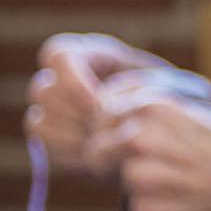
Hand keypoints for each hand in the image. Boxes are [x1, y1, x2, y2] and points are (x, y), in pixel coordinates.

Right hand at [24, 34, 210, 176]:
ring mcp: (56, 107)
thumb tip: (102, 106)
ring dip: (70, 135)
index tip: (97, 103)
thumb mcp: (166, 88)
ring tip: (102, 144)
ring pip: (39, 119)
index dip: (71, 79)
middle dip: (73, 115)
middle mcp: (67, 77)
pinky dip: (68, 151)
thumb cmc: (171, 103)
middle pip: (43, 90)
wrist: (167, 132)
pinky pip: (43, 143)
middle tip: (102, 131)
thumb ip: (137, 88)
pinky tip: (93, 156)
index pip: (59, 54)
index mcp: (92, 54)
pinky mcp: (54, 134)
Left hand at [87, 94, 210, 210]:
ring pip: (118, 179)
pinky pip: (137, 208)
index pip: (101, 109)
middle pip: (96, 146)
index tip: (131, 136)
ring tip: (183, 185)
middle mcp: (141, 137)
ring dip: (140, 184)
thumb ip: (166, 115)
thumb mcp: (208, 115)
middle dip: (114, 157)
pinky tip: (191, 205)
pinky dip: (157, 209)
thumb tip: (132, 119)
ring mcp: (141, 177)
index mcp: (157, 105)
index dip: (113, 124)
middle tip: (152, 166)